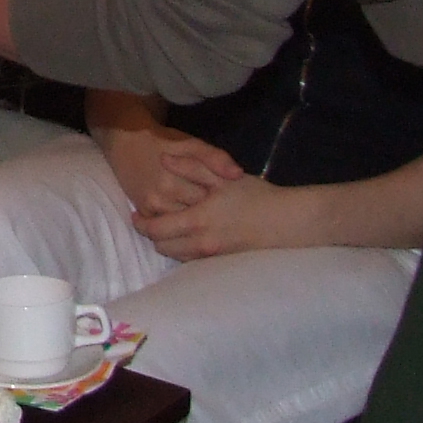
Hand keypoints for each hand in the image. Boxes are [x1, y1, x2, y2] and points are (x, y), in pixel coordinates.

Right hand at [96, 120, 245, 217]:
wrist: (126, 143)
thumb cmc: (163, 142)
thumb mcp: (192, 144)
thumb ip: (216, 158)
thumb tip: (238, 174)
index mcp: (175, 181)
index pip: (209, 201)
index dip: (222, 202)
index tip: (230, 200)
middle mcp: (161, 198)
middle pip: (196, 217)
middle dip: (210, 215)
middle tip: (221, 209)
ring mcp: (150, 208)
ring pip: (181, 225)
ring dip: (194, 222)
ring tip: (207, 214)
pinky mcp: (143, 212)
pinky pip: (166, 226)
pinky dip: (179, 224)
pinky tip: (189, 218)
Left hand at [136, 169, 301, 259]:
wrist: (286, 222)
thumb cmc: (256, 196)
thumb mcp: (223, 176)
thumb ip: (191, 167)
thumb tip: (163, 159)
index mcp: (197, 221)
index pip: (155, 230)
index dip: (141, 223)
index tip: (135, 214)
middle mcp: (200, 243)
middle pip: (161, 247)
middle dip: (152, 234)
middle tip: (149, 220)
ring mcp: (211, 257)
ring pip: (176, 255)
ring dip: (168, 242)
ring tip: (169, 226)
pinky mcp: (221, 262)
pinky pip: (192, 260)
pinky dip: (184, 249)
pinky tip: (189, 235)